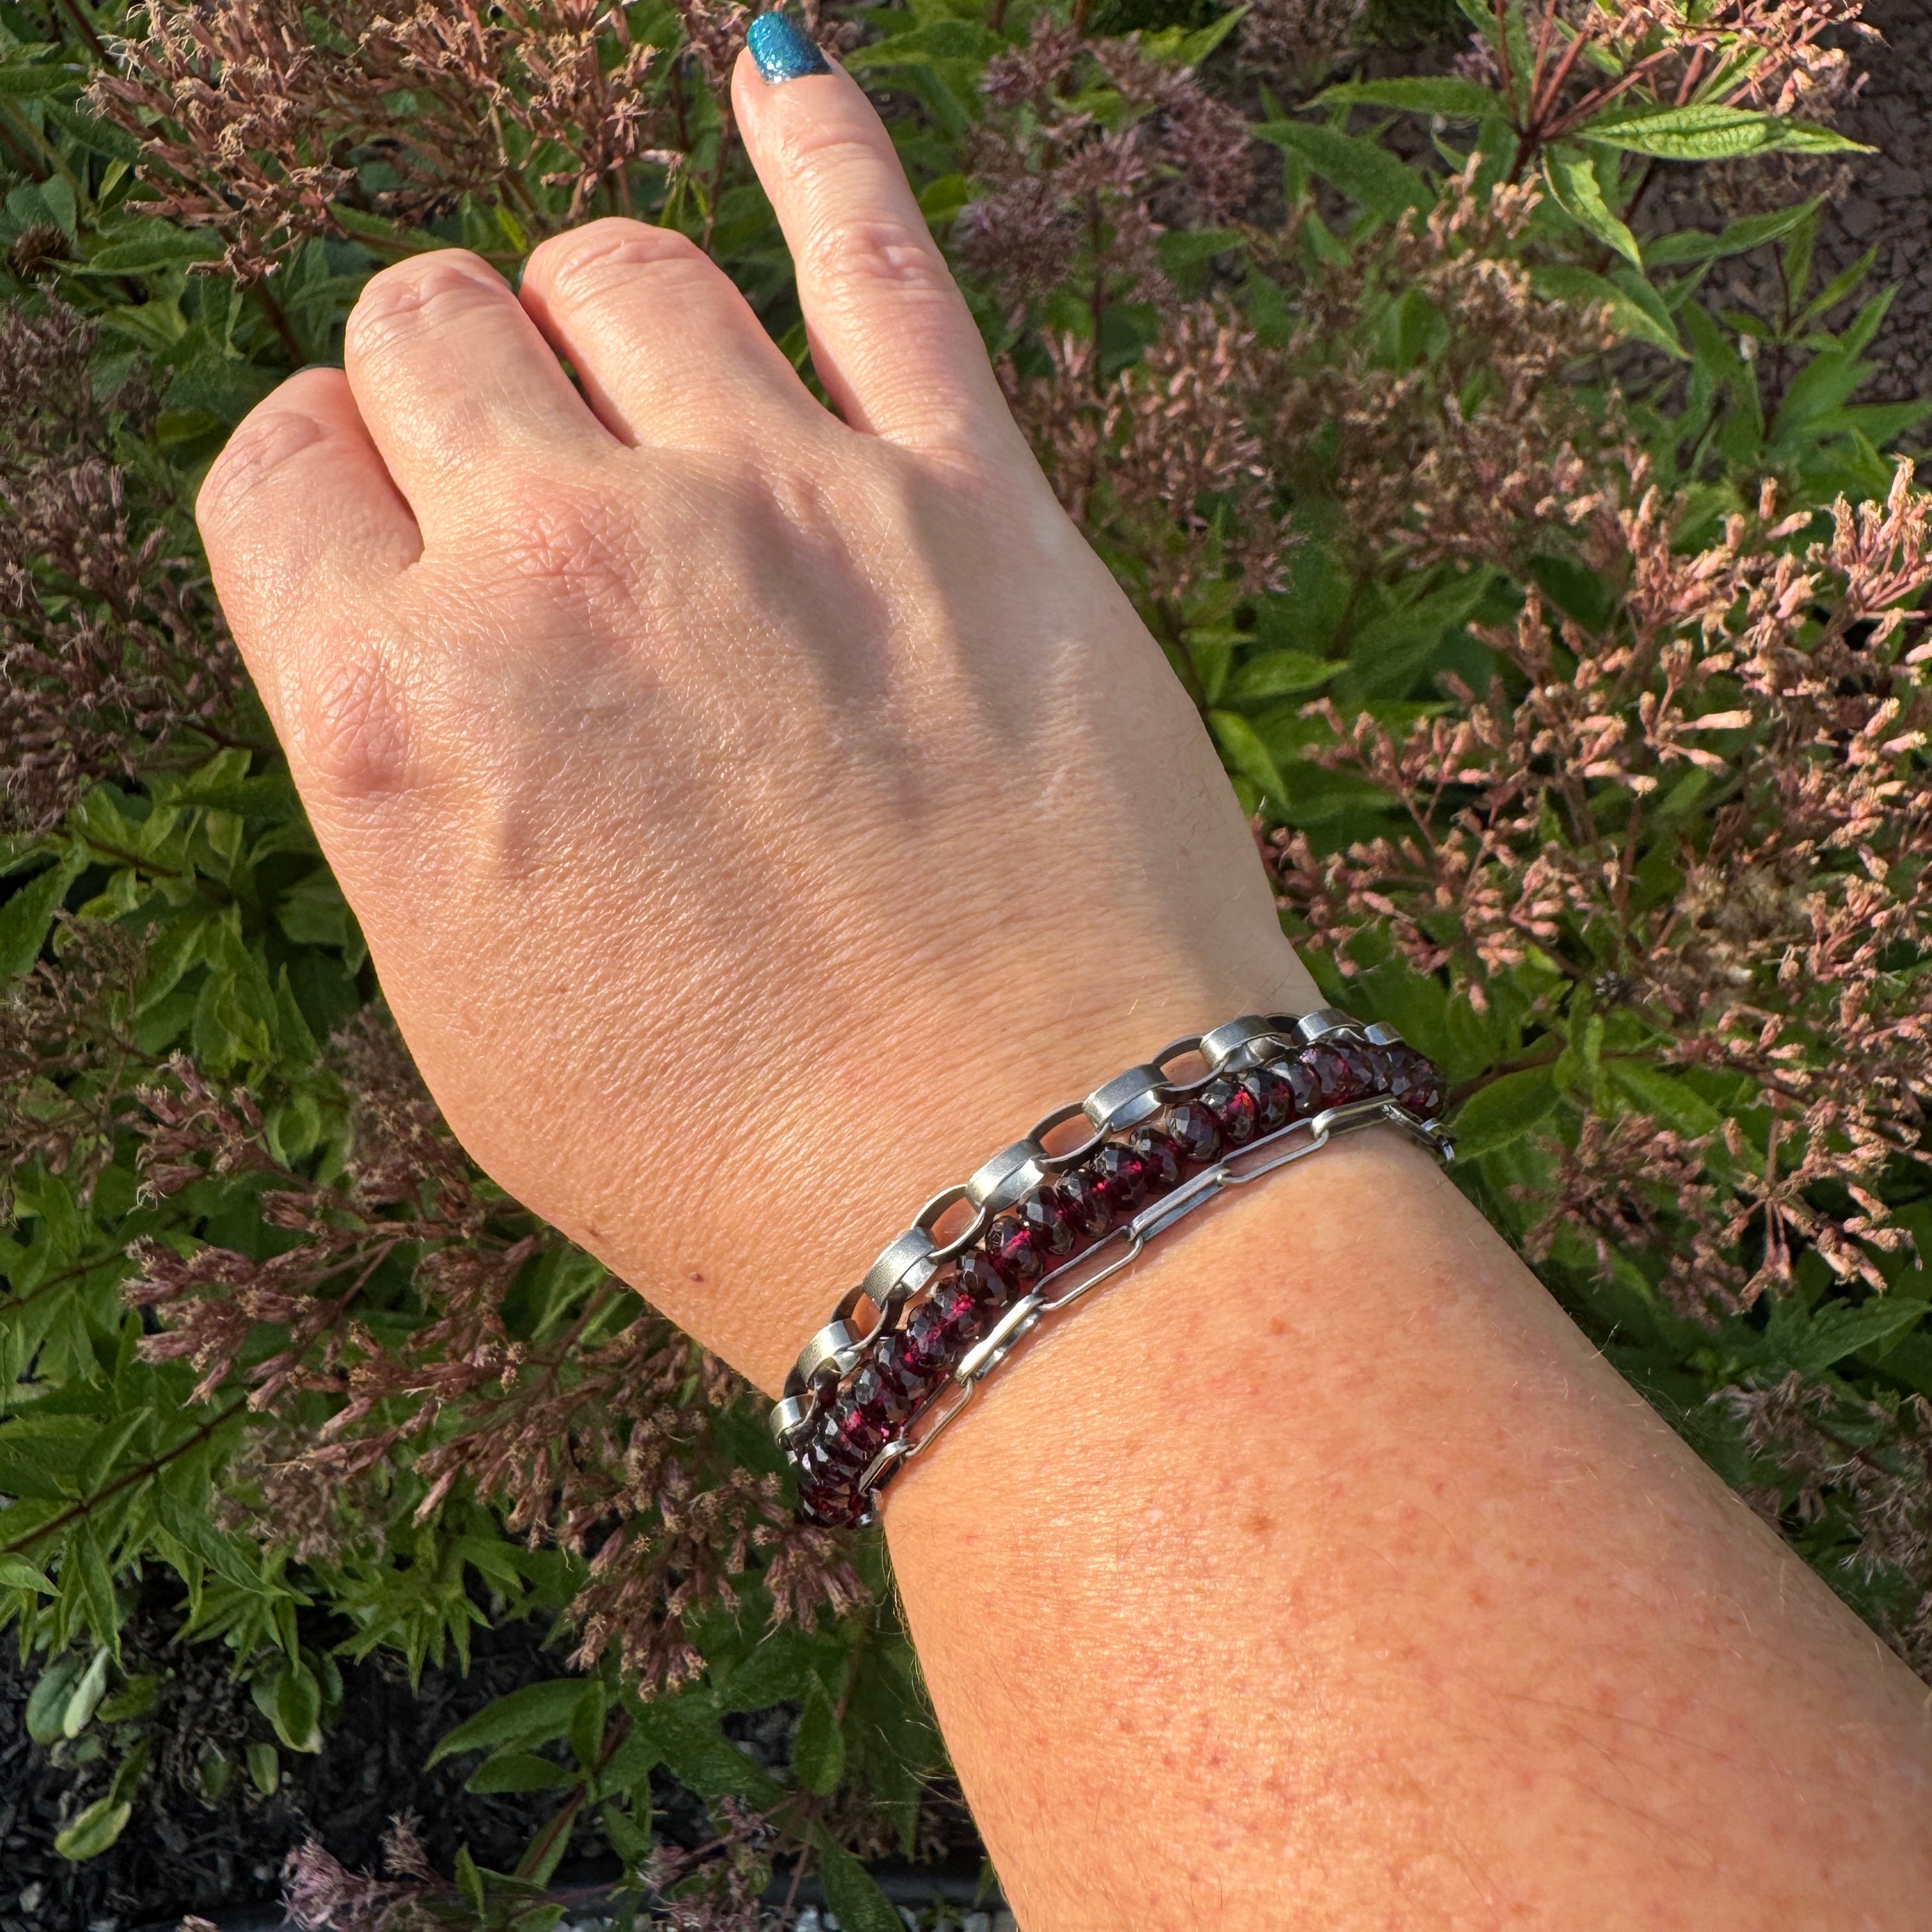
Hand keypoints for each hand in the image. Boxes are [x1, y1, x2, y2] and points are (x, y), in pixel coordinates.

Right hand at [195, 51, 1315, 1388]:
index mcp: (399, 713)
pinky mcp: (973, 499)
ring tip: (658, 412)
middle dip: (459, 401)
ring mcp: (779, 507)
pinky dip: (817, 140)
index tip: (402, 544)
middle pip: (428, 329)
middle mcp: (565, 568)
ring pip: (616, 268)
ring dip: (603, 320)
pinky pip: (874, 244)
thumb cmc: (739, 1158)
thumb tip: (412, 624)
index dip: (336, 495)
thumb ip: (411, 777)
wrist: (1015, 1192)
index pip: (280, 462)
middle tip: (540, 503)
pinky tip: (779, 68)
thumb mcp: (477, 1011)